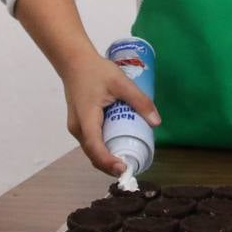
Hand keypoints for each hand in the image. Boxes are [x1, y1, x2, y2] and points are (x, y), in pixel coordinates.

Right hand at [59, 51, 159, 176]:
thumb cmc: (96, 71)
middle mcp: (78, 127)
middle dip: (110, 166)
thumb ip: (139, 100)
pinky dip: (103, 149)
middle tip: (131, 169)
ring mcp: (77, 127)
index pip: (95, 146)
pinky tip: (118, 147)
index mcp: (86, 118)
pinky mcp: (79, 125)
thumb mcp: (121, 82)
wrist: (74, 62)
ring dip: (107, 159)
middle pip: (93, 154)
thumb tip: (156, 122)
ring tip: (127, 161)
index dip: (108, 161)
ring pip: (91, 150)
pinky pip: (92, 142)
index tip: (123, 169)